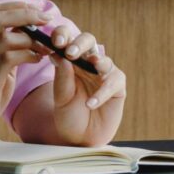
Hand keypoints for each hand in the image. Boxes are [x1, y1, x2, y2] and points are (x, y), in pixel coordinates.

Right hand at [0, 1, 51, 149]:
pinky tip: (37, 59)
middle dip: (25, 14)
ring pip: (5, 37)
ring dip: (31, 38)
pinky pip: (8, 59)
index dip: (16, 6)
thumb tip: (27, 37)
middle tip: (46, 18)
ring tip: (46, 46)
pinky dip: (27, 55)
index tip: (38, 9)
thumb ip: (6, 52)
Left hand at [12, 13, 126, 147]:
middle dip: (79, 43)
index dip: (62, 35)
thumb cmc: (69, 114)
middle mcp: (87, 62)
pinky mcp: (117, 86)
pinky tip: (91, 103)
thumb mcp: (61, 97)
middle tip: (70, 52)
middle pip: (87, 41)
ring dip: (96, 60)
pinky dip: (102, 93)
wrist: (81, 138)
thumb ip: (62, 77)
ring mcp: (104, 73)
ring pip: (103, 58)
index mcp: (70, 60)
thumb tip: (59, 55)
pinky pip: (113, 82)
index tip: (55, 42)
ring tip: (91, 64)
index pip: (66, 39)